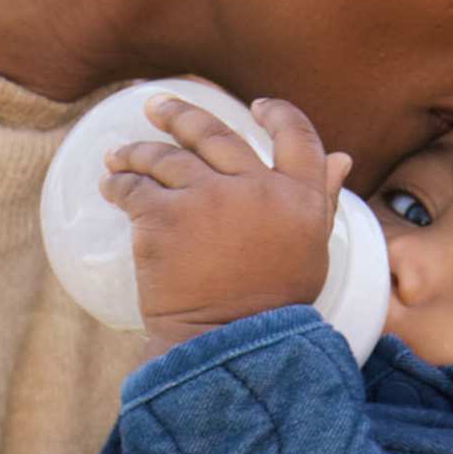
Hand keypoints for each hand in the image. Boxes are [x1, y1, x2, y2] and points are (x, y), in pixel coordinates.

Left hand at [100, 95, 353, 357]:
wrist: (227, 349)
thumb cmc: (272, 310)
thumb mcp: (311, 253)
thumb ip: (321, 201)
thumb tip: (342, 158)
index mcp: (300, 196)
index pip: (295, 135)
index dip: (277, 113)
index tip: (256, 105)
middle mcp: (255, 187)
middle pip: (215, 132)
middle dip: (180, 114)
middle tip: (156, 105)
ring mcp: (207, 198)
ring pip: (166, 156)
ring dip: (138, 150)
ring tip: (119, 154)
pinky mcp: (164, 218)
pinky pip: (134, 188)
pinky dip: (119, 184)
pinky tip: (110, 186)